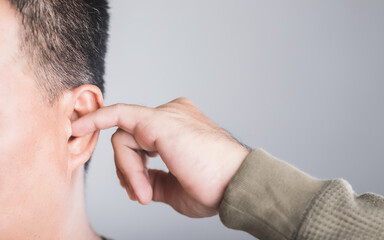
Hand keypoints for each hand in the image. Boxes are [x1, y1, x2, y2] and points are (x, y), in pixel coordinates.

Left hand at [72, 98, 249, 217]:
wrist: (235, 184)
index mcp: (180, 128)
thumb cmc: (214, 187)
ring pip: (125, 138)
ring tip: (144, 193)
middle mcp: (173, 115)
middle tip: (141, 195)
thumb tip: (136, 182)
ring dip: (129, 170)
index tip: (133, 188)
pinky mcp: (157, 120)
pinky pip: (118, 115)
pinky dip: (96, 120)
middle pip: (131, 138)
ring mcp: (166, 115)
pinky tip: (79, 127)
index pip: (142, 141)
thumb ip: (153, 180)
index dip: (133, 167)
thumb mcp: (175, 188)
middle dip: (129, 170)